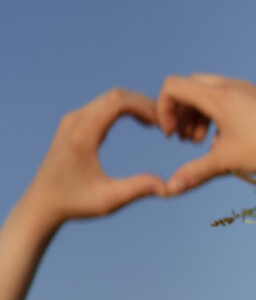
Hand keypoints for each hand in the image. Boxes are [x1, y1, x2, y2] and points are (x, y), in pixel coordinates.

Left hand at [27, 88, 166, 229]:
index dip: (145, 107)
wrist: (41, 203)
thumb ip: (138, 190)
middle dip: (144, 103)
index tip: (164, 123)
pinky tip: (140, 122)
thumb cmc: (74, 204)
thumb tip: (169, 187)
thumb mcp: (108, 201)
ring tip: (157, 122)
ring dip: (136, 104)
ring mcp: (72, 119)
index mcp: (82, 135)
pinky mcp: (73, 122)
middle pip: (116, 95)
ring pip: (110, 97)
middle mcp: (75, 121)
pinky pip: (103, 104)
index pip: (118, 102)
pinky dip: (125, 108)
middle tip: (167, 121)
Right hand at [157, 74, 255, 192]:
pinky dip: (212, 113)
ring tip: (202, 141)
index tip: (172, 136)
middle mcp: (229, 86)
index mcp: (218, 96)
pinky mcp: (253, 96)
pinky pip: (222, 95)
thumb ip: (195, 172)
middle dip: (180, 112)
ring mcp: (243, 89)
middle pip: (187, 87)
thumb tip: (168, 189)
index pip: (173, 86)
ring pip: (205, 90)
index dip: (163, 109)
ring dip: (195, 114)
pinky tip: (224, 140)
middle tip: (187, 140)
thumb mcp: (226, 161)